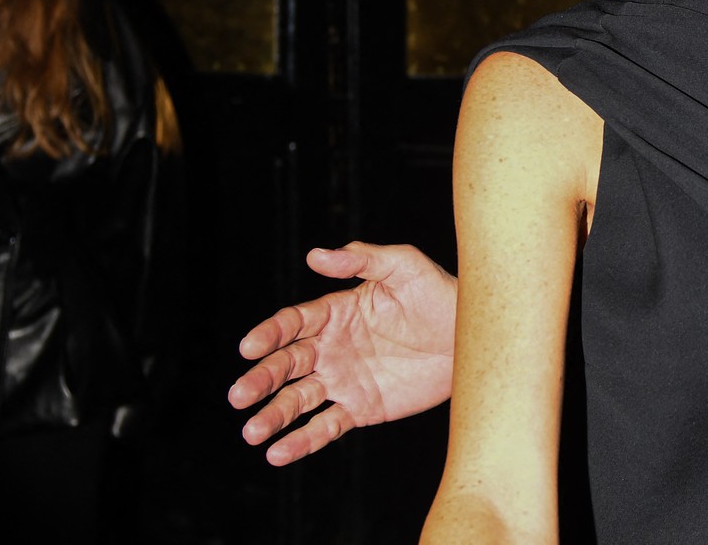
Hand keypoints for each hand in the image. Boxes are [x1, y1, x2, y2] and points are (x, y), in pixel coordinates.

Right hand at [228, 241, 457, 465]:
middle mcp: (332, 348)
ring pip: (298, 400)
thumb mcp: (403, 265)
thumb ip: (361, 257)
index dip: (269, 334)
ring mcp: (344, 380)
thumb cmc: (437, 293)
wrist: (469, 337)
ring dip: (273, 416)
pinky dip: (302, 441)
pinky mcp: (361, 409)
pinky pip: (326, 426)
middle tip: (238, 395)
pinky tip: (278, 454)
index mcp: (335, 313)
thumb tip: (315, 254)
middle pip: (286, 365)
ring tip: (252, 433)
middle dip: (260, 380)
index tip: (249, 346)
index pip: (292, 324)